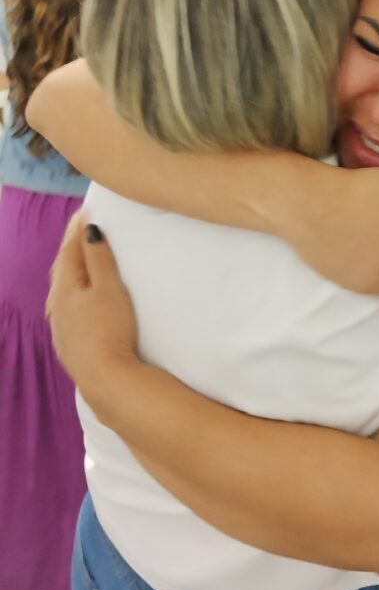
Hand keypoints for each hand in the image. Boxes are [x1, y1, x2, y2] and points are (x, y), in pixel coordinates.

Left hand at [47, 215, 137, 399]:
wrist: (106, 377)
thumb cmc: (110, 329)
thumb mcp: (109, 288)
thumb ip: (99, 258)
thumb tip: (88, 230)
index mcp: (65, 287)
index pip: (70, 251)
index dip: (78, 231)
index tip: (84, 212)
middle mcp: (56, 305)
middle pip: (61, 270)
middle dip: (70, 250)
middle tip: (79, 232)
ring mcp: (59, 327)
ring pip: (60, 292)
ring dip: (68, 273)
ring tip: (77, 263)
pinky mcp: (67, 344)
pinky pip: (64, 310)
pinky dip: (69, 296)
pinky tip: (75, 302)